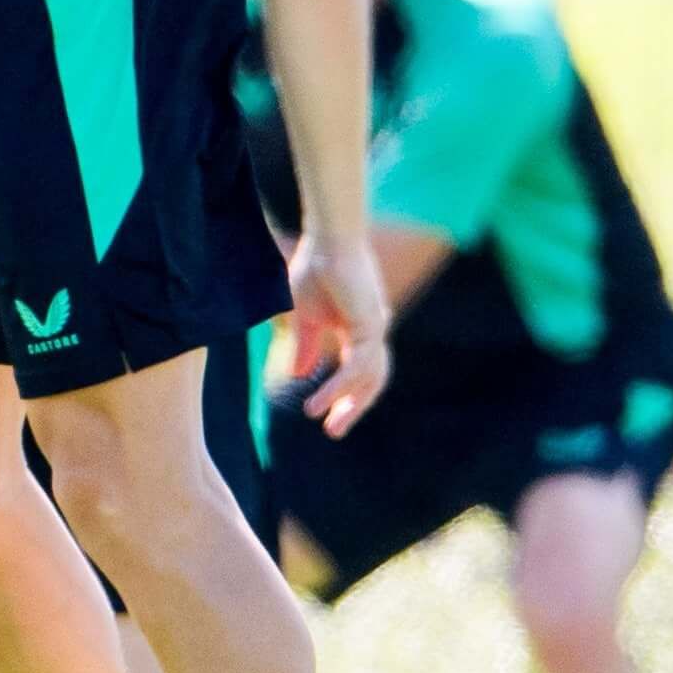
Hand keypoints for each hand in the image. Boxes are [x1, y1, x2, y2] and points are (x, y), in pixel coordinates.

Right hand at [286, 232, 390, 436]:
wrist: (326, 240)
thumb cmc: (315, 268)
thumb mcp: (303, 316)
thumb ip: (305, 346)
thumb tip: (298, 375)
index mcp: (357, 329)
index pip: (357, 370)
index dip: (343, 392)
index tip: (321, 413)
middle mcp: (371, 333)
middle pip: (371, 381)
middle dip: (353, 407)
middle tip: (333, 432)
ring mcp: (375, 331)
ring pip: (368, 380)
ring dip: (348, 405)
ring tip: (328, 425)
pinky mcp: (370, 328)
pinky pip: (355, 369)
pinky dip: (337, 387)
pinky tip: (318, 401)